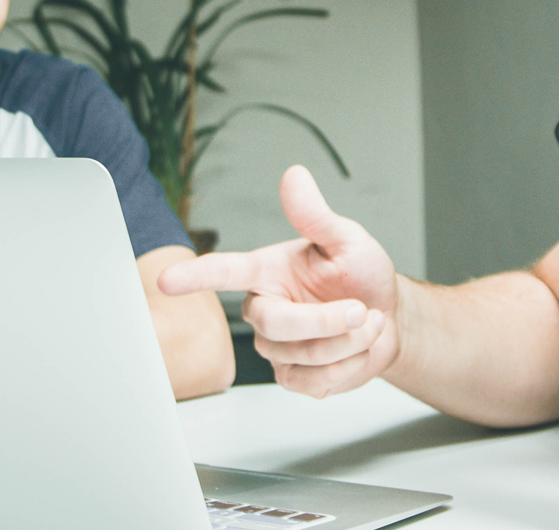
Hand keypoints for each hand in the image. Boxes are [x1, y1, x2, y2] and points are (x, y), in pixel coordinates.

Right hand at [159, 165, 399, 397]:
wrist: (391, 319)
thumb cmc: (363, 276)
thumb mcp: (347, 240)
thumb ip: (316, 216)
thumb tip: (294, 176)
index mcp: (268, 271)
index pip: (224, 272)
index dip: (195, 276)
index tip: (167, 281)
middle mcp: (265, 308)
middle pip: (275, 324)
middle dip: (327, 321)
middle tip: (361, 310)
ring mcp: (276, 347)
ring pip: (302, 355)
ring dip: (348, 342)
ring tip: (365, 322)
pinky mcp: (292, 376)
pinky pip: (313, 382)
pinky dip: (348, 367)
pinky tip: (355, 350)